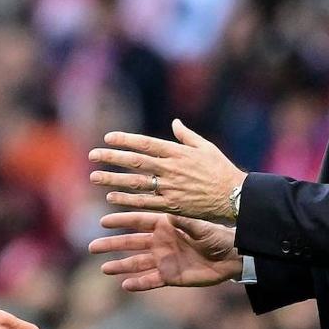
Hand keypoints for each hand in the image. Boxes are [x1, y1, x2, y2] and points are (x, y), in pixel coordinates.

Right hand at [88, 211, 242, 291]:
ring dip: (121, 265)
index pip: (138, 223)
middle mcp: (161, 243)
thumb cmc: (218, 237)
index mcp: (166, 226)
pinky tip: (125, 284)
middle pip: (131, 243)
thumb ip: (185, 223)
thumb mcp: (202, 227)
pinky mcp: (171, 277)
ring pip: (137, 263)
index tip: (103, 222)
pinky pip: (151, 280)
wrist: (231, 258)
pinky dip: (139, 283)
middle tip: (92, 246)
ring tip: (103, 268)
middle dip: (112, 244)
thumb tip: (170, 216)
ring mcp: (164, 260)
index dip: (121, 222)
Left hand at [89, 119, 245, 222]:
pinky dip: (127, 200)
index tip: (108, 138)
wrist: (235, 195)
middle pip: (135, 161)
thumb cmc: (222, 170)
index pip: (145, 143)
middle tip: (92, 156)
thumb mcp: (206, 147)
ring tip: (94, 177)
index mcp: (177, 152)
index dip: (125, 140)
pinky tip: (111, 198)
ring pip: (135, 182)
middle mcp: (170, 168)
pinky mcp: (172, 206)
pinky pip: (145, 202)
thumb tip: (175, 122)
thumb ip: (187, 135)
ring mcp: (170, 187)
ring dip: (113, 180)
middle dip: (112, 158)